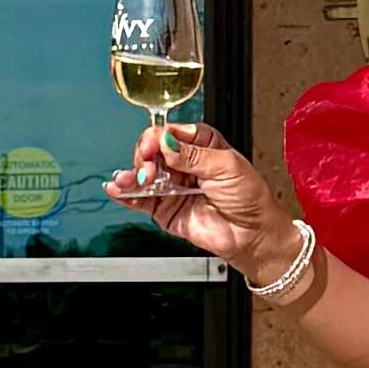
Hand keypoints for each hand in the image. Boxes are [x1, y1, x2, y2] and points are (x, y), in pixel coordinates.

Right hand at [104, 117, 299, 286]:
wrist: (252, 234)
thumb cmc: (249, 197)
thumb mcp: (226, 167)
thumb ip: (194, 155)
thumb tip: (167, 143)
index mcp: (201, 144)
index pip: (171, 132)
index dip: (159, 137)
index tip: (154, 145)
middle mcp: (183, 162)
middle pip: (152, 151)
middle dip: (144, 157)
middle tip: (148, 167)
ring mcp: (172, 185)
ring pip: (143, 174)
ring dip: (132, 175)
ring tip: (129, 180)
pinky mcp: (164, 208)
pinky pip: (139, 199)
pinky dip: (125, 194)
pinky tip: (116, 189)